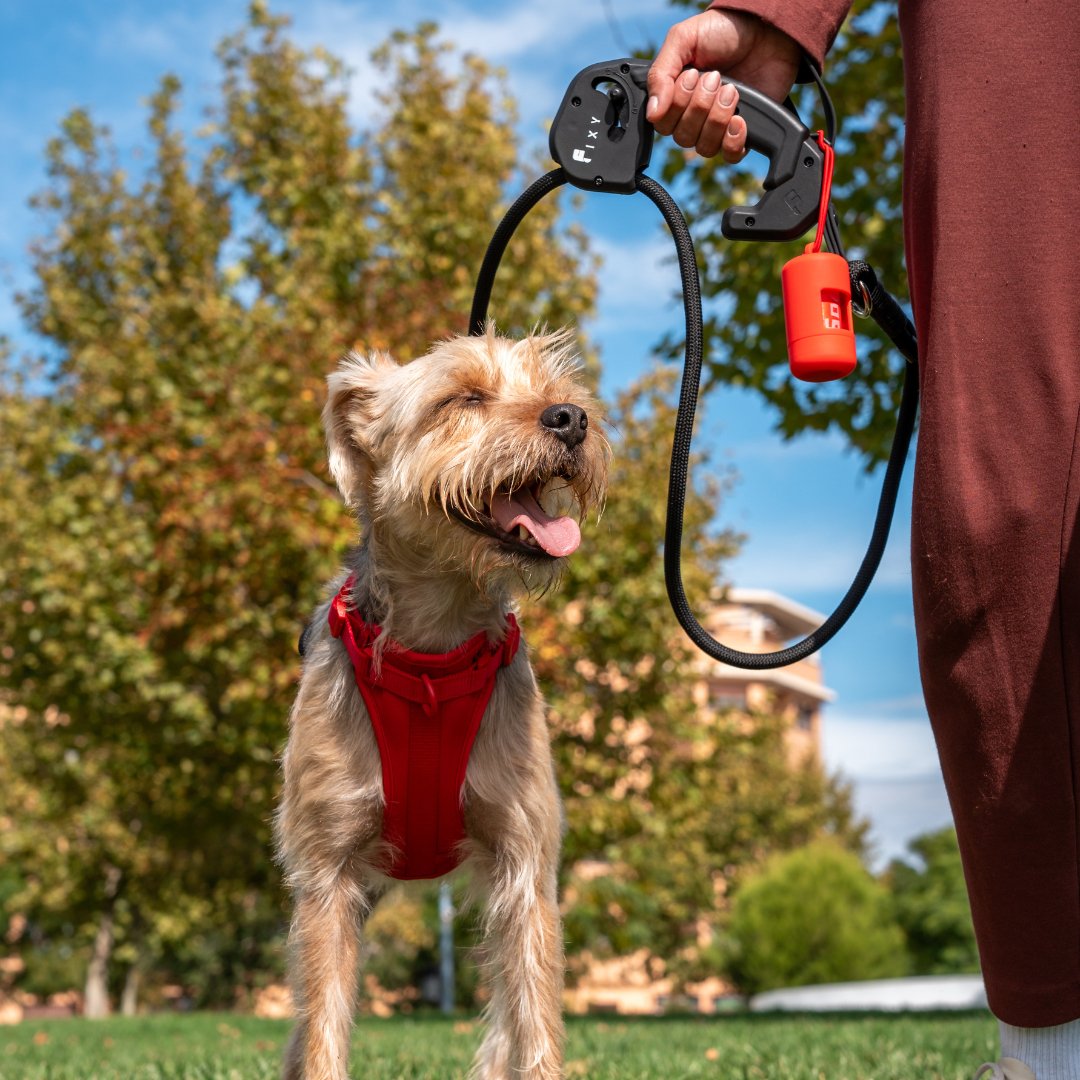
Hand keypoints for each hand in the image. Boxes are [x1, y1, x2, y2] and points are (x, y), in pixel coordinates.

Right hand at [647, 8, 801, 160]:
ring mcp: (716, 127)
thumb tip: (652, 113)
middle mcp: (692, 117)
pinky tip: (739, 119)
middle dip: (700, 107)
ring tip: (731, 90)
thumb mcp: (683, 39)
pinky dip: (732, 141)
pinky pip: (729, 156)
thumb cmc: (721, 32)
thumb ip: (660, 74)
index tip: (691, 76)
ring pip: (705, 147)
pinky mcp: (740, 133)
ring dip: (717, 119)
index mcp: (674, 98)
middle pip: (683, 137)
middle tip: (715, 77)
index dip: (676, 106)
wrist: (764, 31)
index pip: (662, 124)